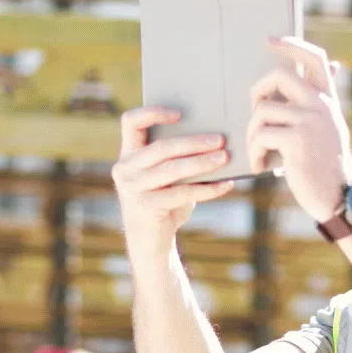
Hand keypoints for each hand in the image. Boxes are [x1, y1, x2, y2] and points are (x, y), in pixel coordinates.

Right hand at [111, 106, 238, 256]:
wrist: (150, 239)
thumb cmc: (163, 199)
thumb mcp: (165, 175)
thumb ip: (175, 157)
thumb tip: (213, 139)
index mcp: (127, 153)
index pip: (131, 122)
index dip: (153, 113)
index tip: (180, 114)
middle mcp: (125, 169)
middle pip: (161, 147)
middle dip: (193, 142)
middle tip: (219, 139)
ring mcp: (133, 188)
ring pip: (172, 169)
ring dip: (202, 162)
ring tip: (225, 157)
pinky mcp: (147, 206)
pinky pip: (182, 193)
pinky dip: (207, 188)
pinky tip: (226, 184)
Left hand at [246, 36, 351, 222]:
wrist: (340, 198)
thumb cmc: (326, 164)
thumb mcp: (327, 127)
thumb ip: (318, 101)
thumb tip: (329, 68)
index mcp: (327, 99)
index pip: (314, 57)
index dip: (291, 44)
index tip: (269, 40)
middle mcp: (321, 105)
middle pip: (278, 75)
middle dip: (257, 92)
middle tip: (255, 114)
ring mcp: (310, 121)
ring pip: (262, 111)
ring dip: (251, 135)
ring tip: (258, 152)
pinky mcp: (297, 141)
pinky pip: (261, 135)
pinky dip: (254, 152)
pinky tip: (260, 166)